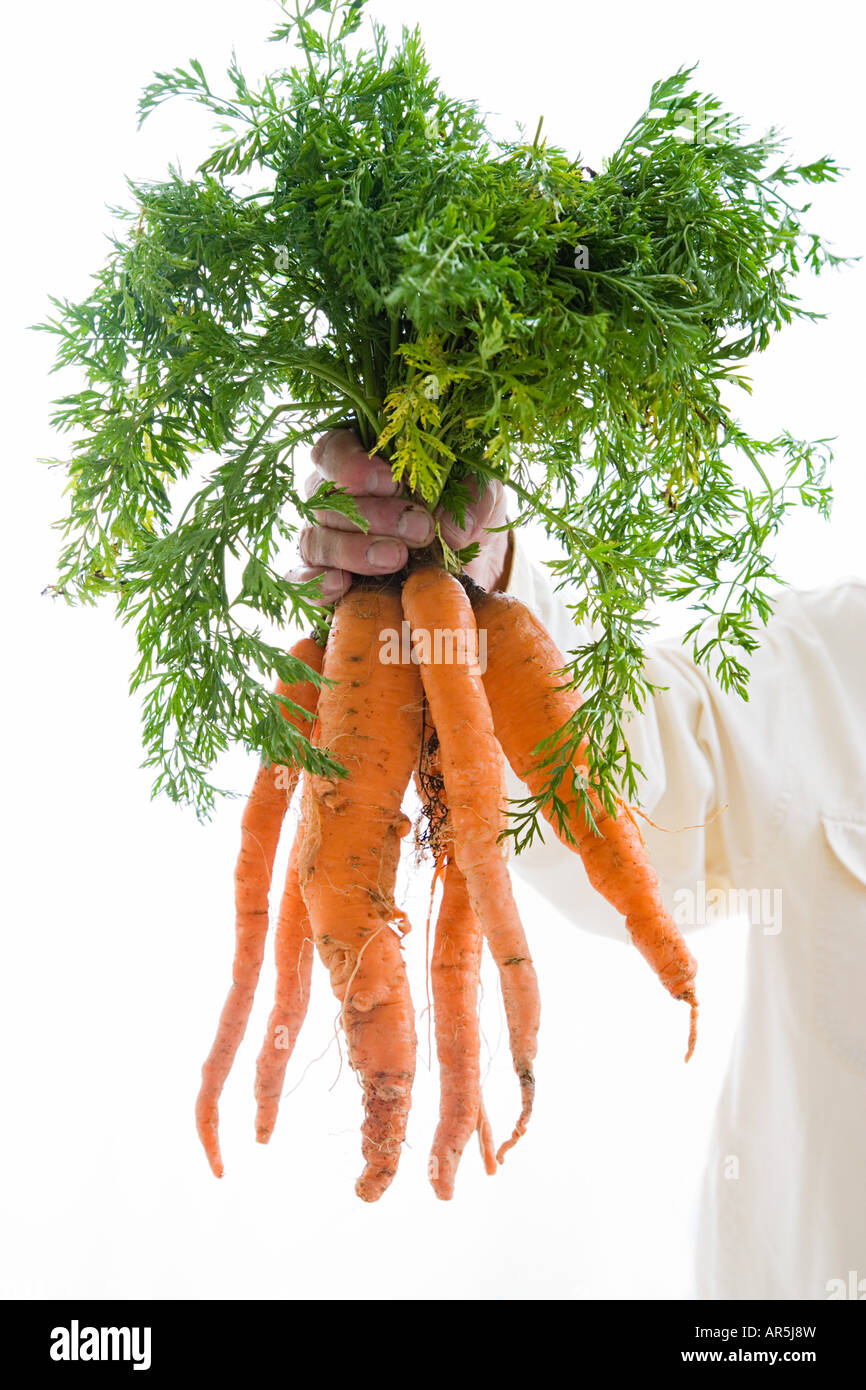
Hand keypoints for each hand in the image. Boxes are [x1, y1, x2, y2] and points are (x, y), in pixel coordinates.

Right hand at [290, 428, 511, 600]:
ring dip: (354, 550)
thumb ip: (473, 499)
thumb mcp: (482, 494)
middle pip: (326, 500)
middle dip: (372, 515)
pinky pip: (304, 580)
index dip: (353, 466)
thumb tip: (451, 527)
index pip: (332, 450)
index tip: (394, 482)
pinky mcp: (326, 578)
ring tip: (397, 559)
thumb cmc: (465, 510)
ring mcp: (325, 538)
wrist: (468, 561)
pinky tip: (341, 586)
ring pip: (315, 539)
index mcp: (360, 458)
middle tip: (419, 529)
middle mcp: (332, 497)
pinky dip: (316, 584)